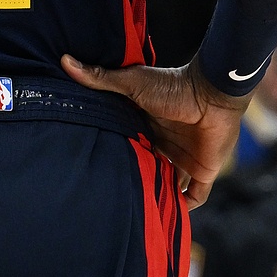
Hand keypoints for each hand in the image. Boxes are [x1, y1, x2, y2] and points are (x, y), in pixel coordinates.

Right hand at [62, 54, 249, 208]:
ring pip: (168, 183)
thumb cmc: (172, 86)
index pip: (130, 144)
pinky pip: (195, 195)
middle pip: (148, 166)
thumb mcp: (131, 83)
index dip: (117, 155)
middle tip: (113, 197)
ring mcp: (185, 157)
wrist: (212, 94)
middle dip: (136, 179)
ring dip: (159, 194)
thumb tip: (64, 60)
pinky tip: (170, 216)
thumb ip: (101, 78)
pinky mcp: (203, 170)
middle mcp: (165, 142)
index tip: (96, 168)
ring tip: (138, 211)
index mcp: (148, 125)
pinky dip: (185, 206)